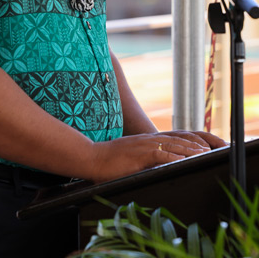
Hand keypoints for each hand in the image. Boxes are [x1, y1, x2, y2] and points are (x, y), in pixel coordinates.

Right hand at [89, 130, 225, 182]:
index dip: (189, 140)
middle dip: (194, 143)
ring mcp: (143, 145)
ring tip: (202, 154)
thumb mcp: (130, 156)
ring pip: (171, 145)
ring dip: (188, 150)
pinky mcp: (139, 154)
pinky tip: (182, 161)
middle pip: (176, 139)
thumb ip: (144, 157)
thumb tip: (156, 164)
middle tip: (209, 149)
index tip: (203, 145)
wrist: (92, 158)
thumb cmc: (109, 160)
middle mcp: (148, 139)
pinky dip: (173, 157)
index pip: (173, 137)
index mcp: (147, 140)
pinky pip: (159, 154)